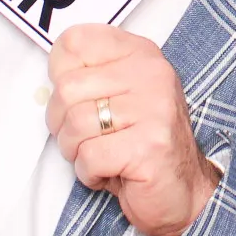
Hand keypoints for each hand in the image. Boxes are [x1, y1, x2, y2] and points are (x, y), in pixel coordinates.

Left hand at [47, 24, 217, 235]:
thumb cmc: (143, 146)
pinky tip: (112, 172)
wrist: (183, 193)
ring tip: (102, 156)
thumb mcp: (119, 97)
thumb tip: (53, 75)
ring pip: (74, 124)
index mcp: (140, 55)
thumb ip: (89, 76)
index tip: (78, 99)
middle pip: (66, 88)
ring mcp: (154, 109)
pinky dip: (90, 173)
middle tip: (86, 138)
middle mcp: (152, 74)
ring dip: (76, 152)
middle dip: (62, 124)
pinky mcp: (149, 146)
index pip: (75, 42)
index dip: (61, 75)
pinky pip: (89, 156)